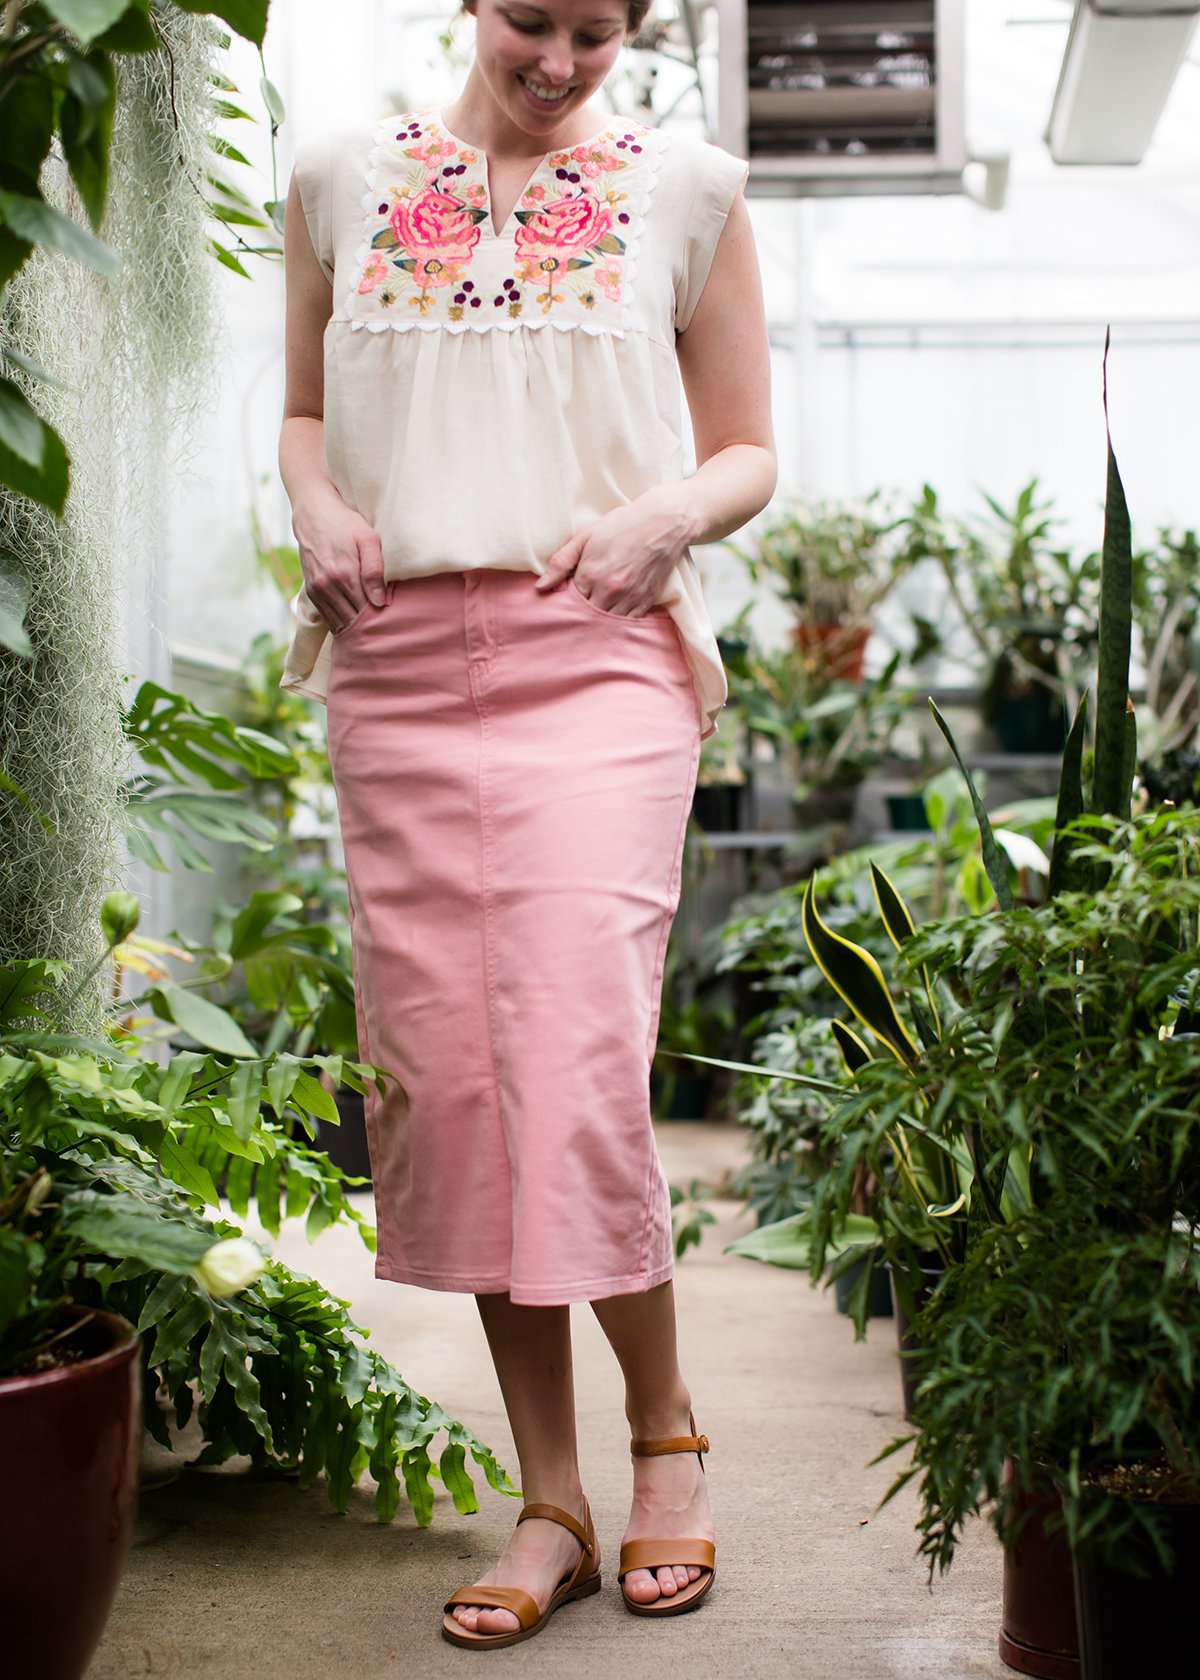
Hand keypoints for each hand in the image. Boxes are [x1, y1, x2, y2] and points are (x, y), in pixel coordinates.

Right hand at [292, 486, 387, 631]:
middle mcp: (327, 585)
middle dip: (367, 627)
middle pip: (352, 619)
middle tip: (383, 630)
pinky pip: (326, 615)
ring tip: (369, 632)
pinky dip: (339, 622)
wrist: (314, 514)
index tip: (391, 622)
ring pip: (338, 621)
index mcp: (345, 575)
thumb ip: (374, 570)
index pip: (366, 610)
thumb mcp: (368, 539)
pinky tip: (352, 626)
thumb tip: (380, 601)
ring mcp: (317, 589)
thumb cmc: (346, 523)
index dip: (379, 619)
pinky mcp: (311, 590)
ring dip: (353, 628)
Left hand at [533, 487, 697, 616]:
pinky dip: (619, 621)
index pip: (569, 602)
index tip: (566, 599)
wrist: (663, 524)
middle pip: (586, 616)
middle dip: (581, 614)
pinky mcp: (646, 602)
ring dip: (599, 620)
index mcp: (590, 575)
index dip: (566, 602)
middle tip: (580, 609)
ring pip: (607, 623)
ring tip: (596, 612)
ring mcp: (629, 598)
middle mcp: (609, 590)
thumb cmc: (622, 526)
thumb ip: (561, 562)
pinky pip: (627, 622)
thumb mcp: (586, 537)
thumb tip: (540, 587)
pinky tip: (614, 612)